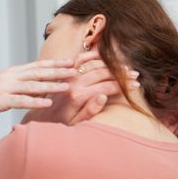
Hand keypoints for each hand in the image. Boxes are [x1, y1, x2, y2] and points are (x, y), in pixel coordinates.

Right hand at [0, 59, 77, 118]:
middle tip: (75, 69)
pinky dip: (36, 102)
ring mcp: (5, 88)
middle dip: (58, 71)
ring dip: (51, 86)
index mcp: (12, 72)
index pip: (37, 65)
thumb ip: (18, 82)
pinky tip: (48, 104)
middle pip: (38, 72)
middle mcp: (10, 77)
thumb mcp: (2, 84)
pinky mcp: (0, 101)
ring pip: (32, 86)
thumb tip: (35, 82)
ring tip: (67, 86)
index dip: (55, 63)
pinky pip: (21, 101)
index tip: (71, 61)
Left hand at [21, 52, 139, 124]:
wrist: (41, 113)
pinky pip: (80, 58)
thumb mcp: (76, 123)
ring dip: (111, 64)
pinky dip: (93, 55)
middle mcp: (73, 82)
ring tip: (125, 66)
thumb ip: (90, 111)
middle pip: (103, 73)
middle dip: (121, 73)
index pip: (107, 86)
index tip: (136, 84)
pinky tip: (105, 57)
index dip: (123, 84)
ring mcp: (68, 74)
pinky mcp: (64, 70)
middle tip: (135, 74)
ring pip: (94, 64)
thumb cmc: (61, 121)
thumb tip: (103, 96)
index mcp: (78, 96)